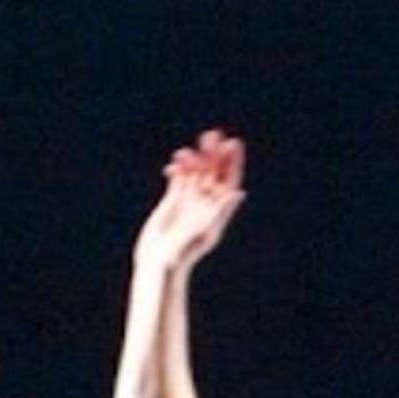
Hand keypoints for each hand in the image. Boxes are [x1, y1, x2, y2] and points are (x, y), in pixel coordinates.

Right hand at [134, 128, 246, 270]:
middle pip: (213, 172)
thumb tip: (238, 193)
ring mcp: (190, 200)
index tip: (233, 143)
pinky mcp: (173, 200)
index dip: (232, 161)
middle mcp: (206, 203)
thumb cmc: (184, 252)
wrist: (160, 263)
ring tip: (188, 149)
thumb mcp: (206, 230)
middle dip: (213, 153)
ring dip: (194, 158)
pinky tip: (174, 163)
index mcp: (218, 209)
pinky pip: (178, 178)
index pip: (230, 180)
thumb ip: (221, 210)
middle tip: (213, 134)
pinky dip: (178, 168)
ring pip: (195, 173)